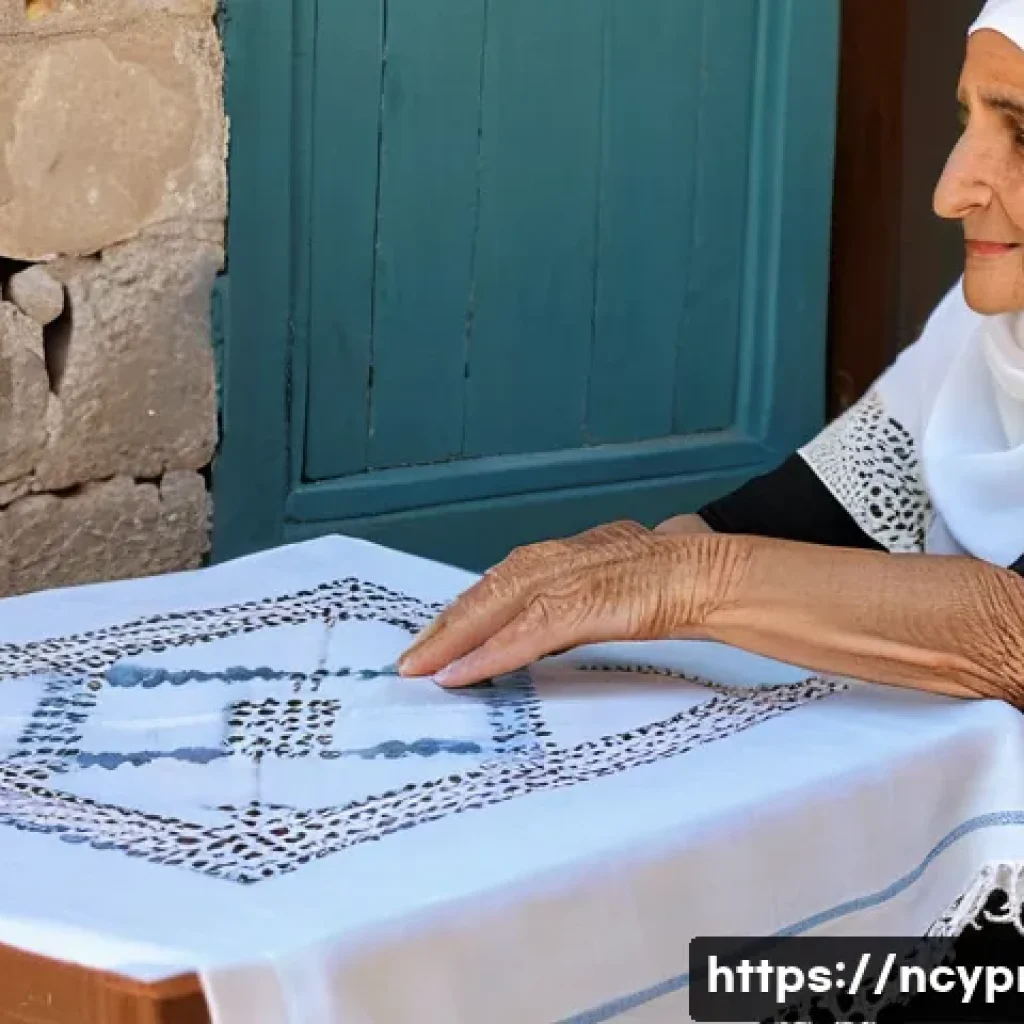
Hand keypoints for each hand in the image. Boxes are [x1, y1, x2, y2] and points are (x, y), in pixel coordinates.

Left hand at [397, 522, 710, 687]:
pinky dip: (489, 654)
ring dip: (455, 637)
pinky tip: (461, 674)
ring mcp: (572, 576)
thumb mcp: (627, 582)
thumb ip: (593, 596)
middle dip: (449, 623)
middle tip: (413, 655)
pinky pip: (525, 634)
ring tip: (422, 665)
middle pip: (492, 587)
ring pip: (498, 604)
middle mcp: (565, 556)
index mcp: (576, 551)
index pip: (510, 577)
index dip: (474, 606)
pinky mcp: (583, 603)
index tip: (444, 632)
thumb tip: (568, 622)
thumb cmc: (683, 577)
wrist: (718, 573)